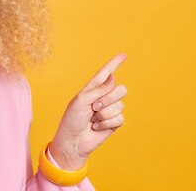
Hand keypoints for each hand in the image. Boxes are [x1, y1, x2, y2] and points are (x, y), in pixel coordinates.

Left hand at [49, 53, 127, 169]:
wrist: (73, 141)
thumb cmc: (72, 119)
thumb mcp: (81, 100)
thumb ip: (98, 89)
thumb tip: (114, 79)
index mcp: (93, 88)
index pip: (106, 73)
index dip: (115, 63)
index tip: (123, 55)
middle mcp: (103, 96)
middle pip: (119, 89)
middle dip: (107, 99)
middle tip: (93, 107)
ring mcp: (110, 109)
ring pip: (119, 105)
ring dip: (103, 114)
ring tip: (92, 119)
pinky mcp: (114, 122)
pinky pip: (119, 118)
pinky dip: (106, 123)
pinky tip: (96, 127)